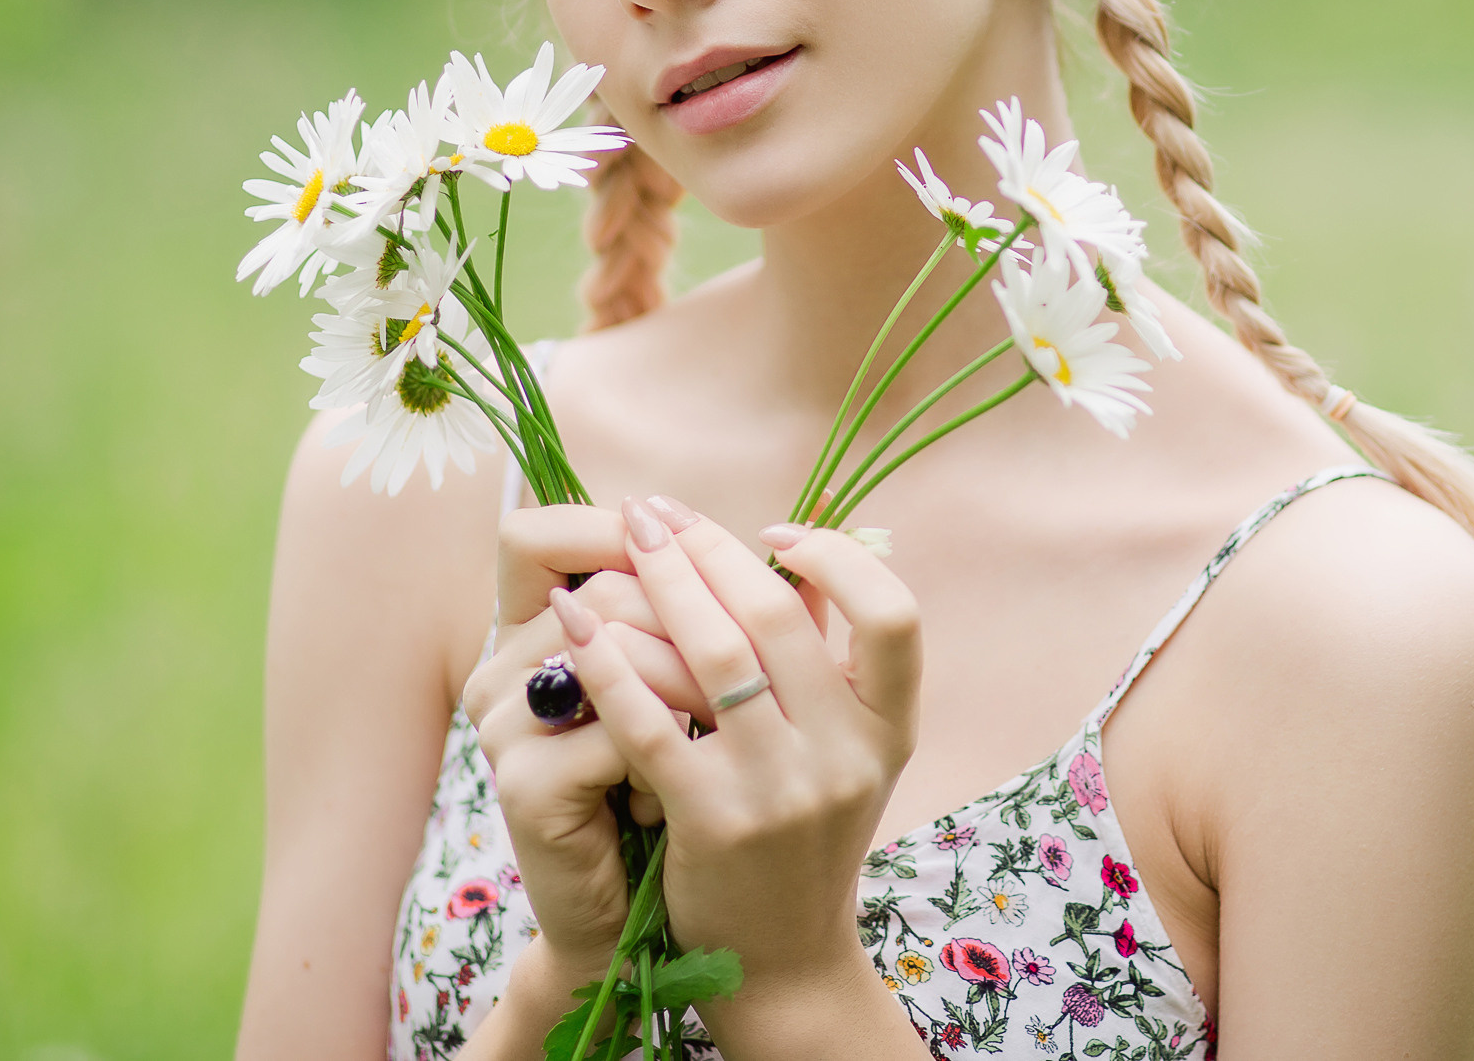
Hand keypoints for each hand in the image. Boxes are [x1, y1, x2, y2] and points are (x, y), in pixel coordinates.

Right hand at [460, 504, 709, 964]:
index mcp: (530, 638)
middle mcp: (501, 672)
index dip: (606, 530)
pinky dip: (674, 764)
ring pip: (626, 654)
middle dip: (695, 631)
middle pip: (609, 590)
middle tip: (733, 694)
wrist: (632, 927)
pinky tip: (677, 802)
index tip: (690, 543)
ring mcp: (504, 729)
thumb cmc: (676, 796)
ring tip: (711, 749)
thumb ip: (725, 617)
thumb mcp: (693, 697)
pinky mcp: (524, 787)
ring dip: (693, 703)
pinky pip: (628, 734)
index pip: (532, 539)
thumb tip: (791, 544)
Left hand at [557, 495, 921, 996]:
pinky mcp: (713, 820)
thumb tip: (793, 545)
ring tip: (619, 545)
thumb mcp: (840, 749)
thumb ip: (822, 653)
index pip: (895, 616)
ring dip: (659, 584)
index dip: (838, 561)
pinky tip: (577, 626)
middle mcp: (849, 755)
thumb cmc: (800, 834)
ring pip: (715, 654)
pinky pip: (653, 720)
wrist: (777, 960)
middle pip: (781, 617)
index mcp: (889, 727)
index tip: (774, 534)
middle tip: (657, 512)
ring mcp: (783, 790)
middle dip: (710, 549)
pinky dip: (611, 662)